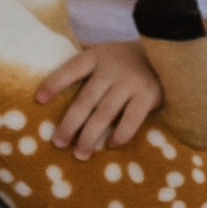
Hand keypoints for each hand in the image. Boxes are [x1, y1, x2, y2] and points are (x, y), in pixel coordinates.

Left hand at [34, 39, 165, 158]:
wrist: (167, 54)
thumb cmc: (127, 60)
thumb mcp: (105, 54)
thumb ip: (86, 66)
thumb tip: (52, 88)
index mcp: (97, 56)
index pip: (72, 69)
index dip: (55, 83)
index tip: (39, 99)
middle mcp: (112, 68)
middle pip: (86, 99)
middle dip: (70, 124)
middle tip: (58, 143)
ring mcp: (130, 82)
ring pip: (105, 113)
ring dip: (90, 135)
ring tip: (80, 153)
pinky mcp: (148, 95)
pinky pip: (131, 118)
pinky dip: (121, 133)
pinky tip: (111, 145)